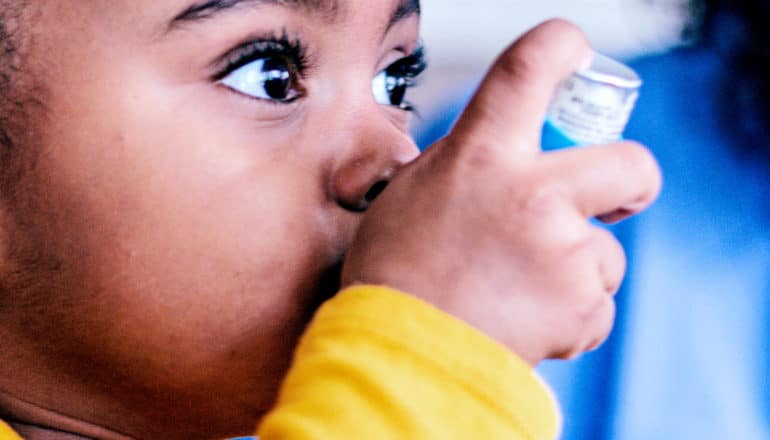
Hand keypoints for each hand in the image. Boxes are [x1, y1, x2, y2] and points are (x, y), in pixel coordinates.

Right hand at [341, 19, 661, 364]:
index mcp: (482, 155)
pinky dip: (571, 314)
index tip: (574, 53)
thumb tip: (501, 158)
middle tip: (618, 198)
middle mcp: (533, 194)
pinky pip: (596, 303)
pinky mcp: (581, 305)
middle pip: (631, 162)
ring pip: (606, 252)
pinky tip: (526, 318)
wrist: (402, 355)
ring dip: (577, 269)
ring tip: (519, 289)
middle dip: (634, 180)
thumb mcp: (414, 195)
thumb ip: (467, 165)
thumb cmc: (397, 275)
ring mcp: (563, 251)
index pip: (530, 67)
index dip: (562, 47)